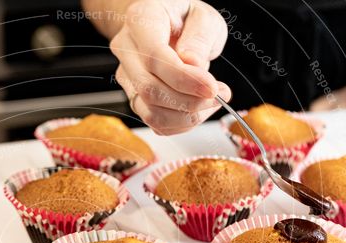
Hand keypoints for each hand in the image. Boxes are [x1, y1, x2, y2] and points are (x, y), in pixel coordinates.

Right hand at [110, 0, 230, 134]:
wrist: (166, 25)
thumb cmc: (184, 17)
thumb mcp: (203, 16)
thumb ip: (200, 37)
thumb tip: (194, 66)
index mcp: (140, 20)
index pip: (154, 57)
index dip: (184, 79)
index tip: (212, 88)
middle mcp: (127, 49)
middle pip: (149, 89)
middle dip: (189, 101)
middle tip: (218, 96)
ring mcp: (127, 76)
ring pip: (150, 111)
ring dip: (186, 116)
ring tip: (211, 102)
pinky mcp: (135, 97)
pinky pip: (155, 122)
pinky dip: (181, 124)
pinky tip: (198, 110)